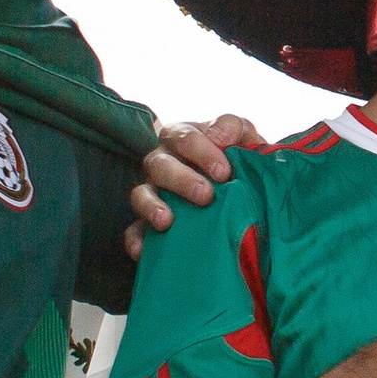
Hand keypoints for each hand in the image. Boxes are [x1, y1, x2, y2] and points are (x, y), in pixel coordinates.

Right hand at [128, 112, 266, 256]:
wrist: (241, 189)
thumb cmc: (237, 157)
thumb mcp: (242, 136)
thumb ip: (233, 127)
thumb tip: (221, 135)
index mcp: (182, 138)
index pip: (185, 138)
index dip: (202, 152)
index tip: (224, 172)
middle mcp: (161, 162)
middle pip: (158, 165)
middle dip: (181, 180)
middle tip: (205, 196)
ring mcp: (152, 192)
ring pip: (140, 194)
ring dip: (152, 206)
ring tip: (167, 221)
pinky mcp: (147, 222)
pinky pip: (133, 230)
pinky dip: (135, 239)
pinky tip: (143, 250)